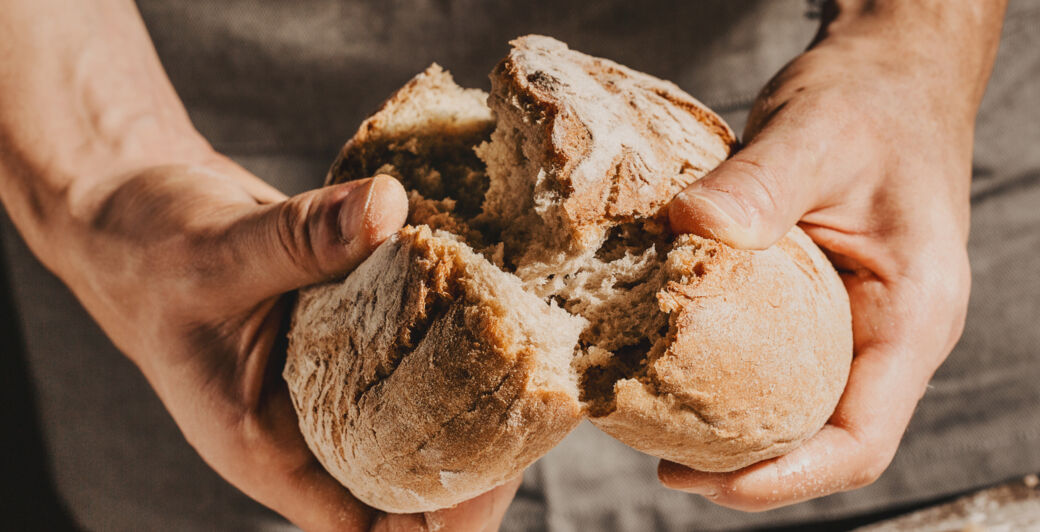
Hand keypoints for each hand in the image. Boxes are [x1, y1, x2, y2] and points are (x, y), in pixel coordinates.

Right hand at [59, 158, 518, 530]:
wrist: (135, 211)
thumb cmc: (148, 252)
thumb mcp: (215, 251)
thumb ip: (298, 239)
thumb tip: (387, 209)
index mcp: (272, 450)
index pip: (368, 527)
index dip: (438, 520)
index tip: (496, 469)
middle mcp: (314, 425)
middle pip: (416, 477)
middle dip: (482, 451)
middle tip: (539, 393)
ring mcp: (339, 378)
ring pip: (424, 410)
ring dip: (478, 387)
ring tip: (535, 346)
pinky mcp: (356, 329)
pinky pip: (415, 343)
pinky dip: (454, 325)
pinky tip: (499, 291)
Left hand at [661, 1, 1004, 509]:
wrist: (893, 73)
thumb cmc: (873, 101)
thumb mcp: (817, 133)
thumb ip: (760, 184)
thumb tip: (685, 228)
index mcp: (914, 316)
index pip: (860, 440)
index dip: (785, 478)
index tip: (705, 481)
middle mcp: (892, 335)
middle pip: (825, 440)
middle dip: (748, 467)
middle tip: (663, 462)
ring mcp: (860, 323)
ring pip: (803, 408)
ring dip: (738, 430)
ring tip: (659, 426)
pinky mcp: (826, 304)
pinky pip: (783, 364)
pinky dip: (733, 379)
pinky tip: (676, 367)